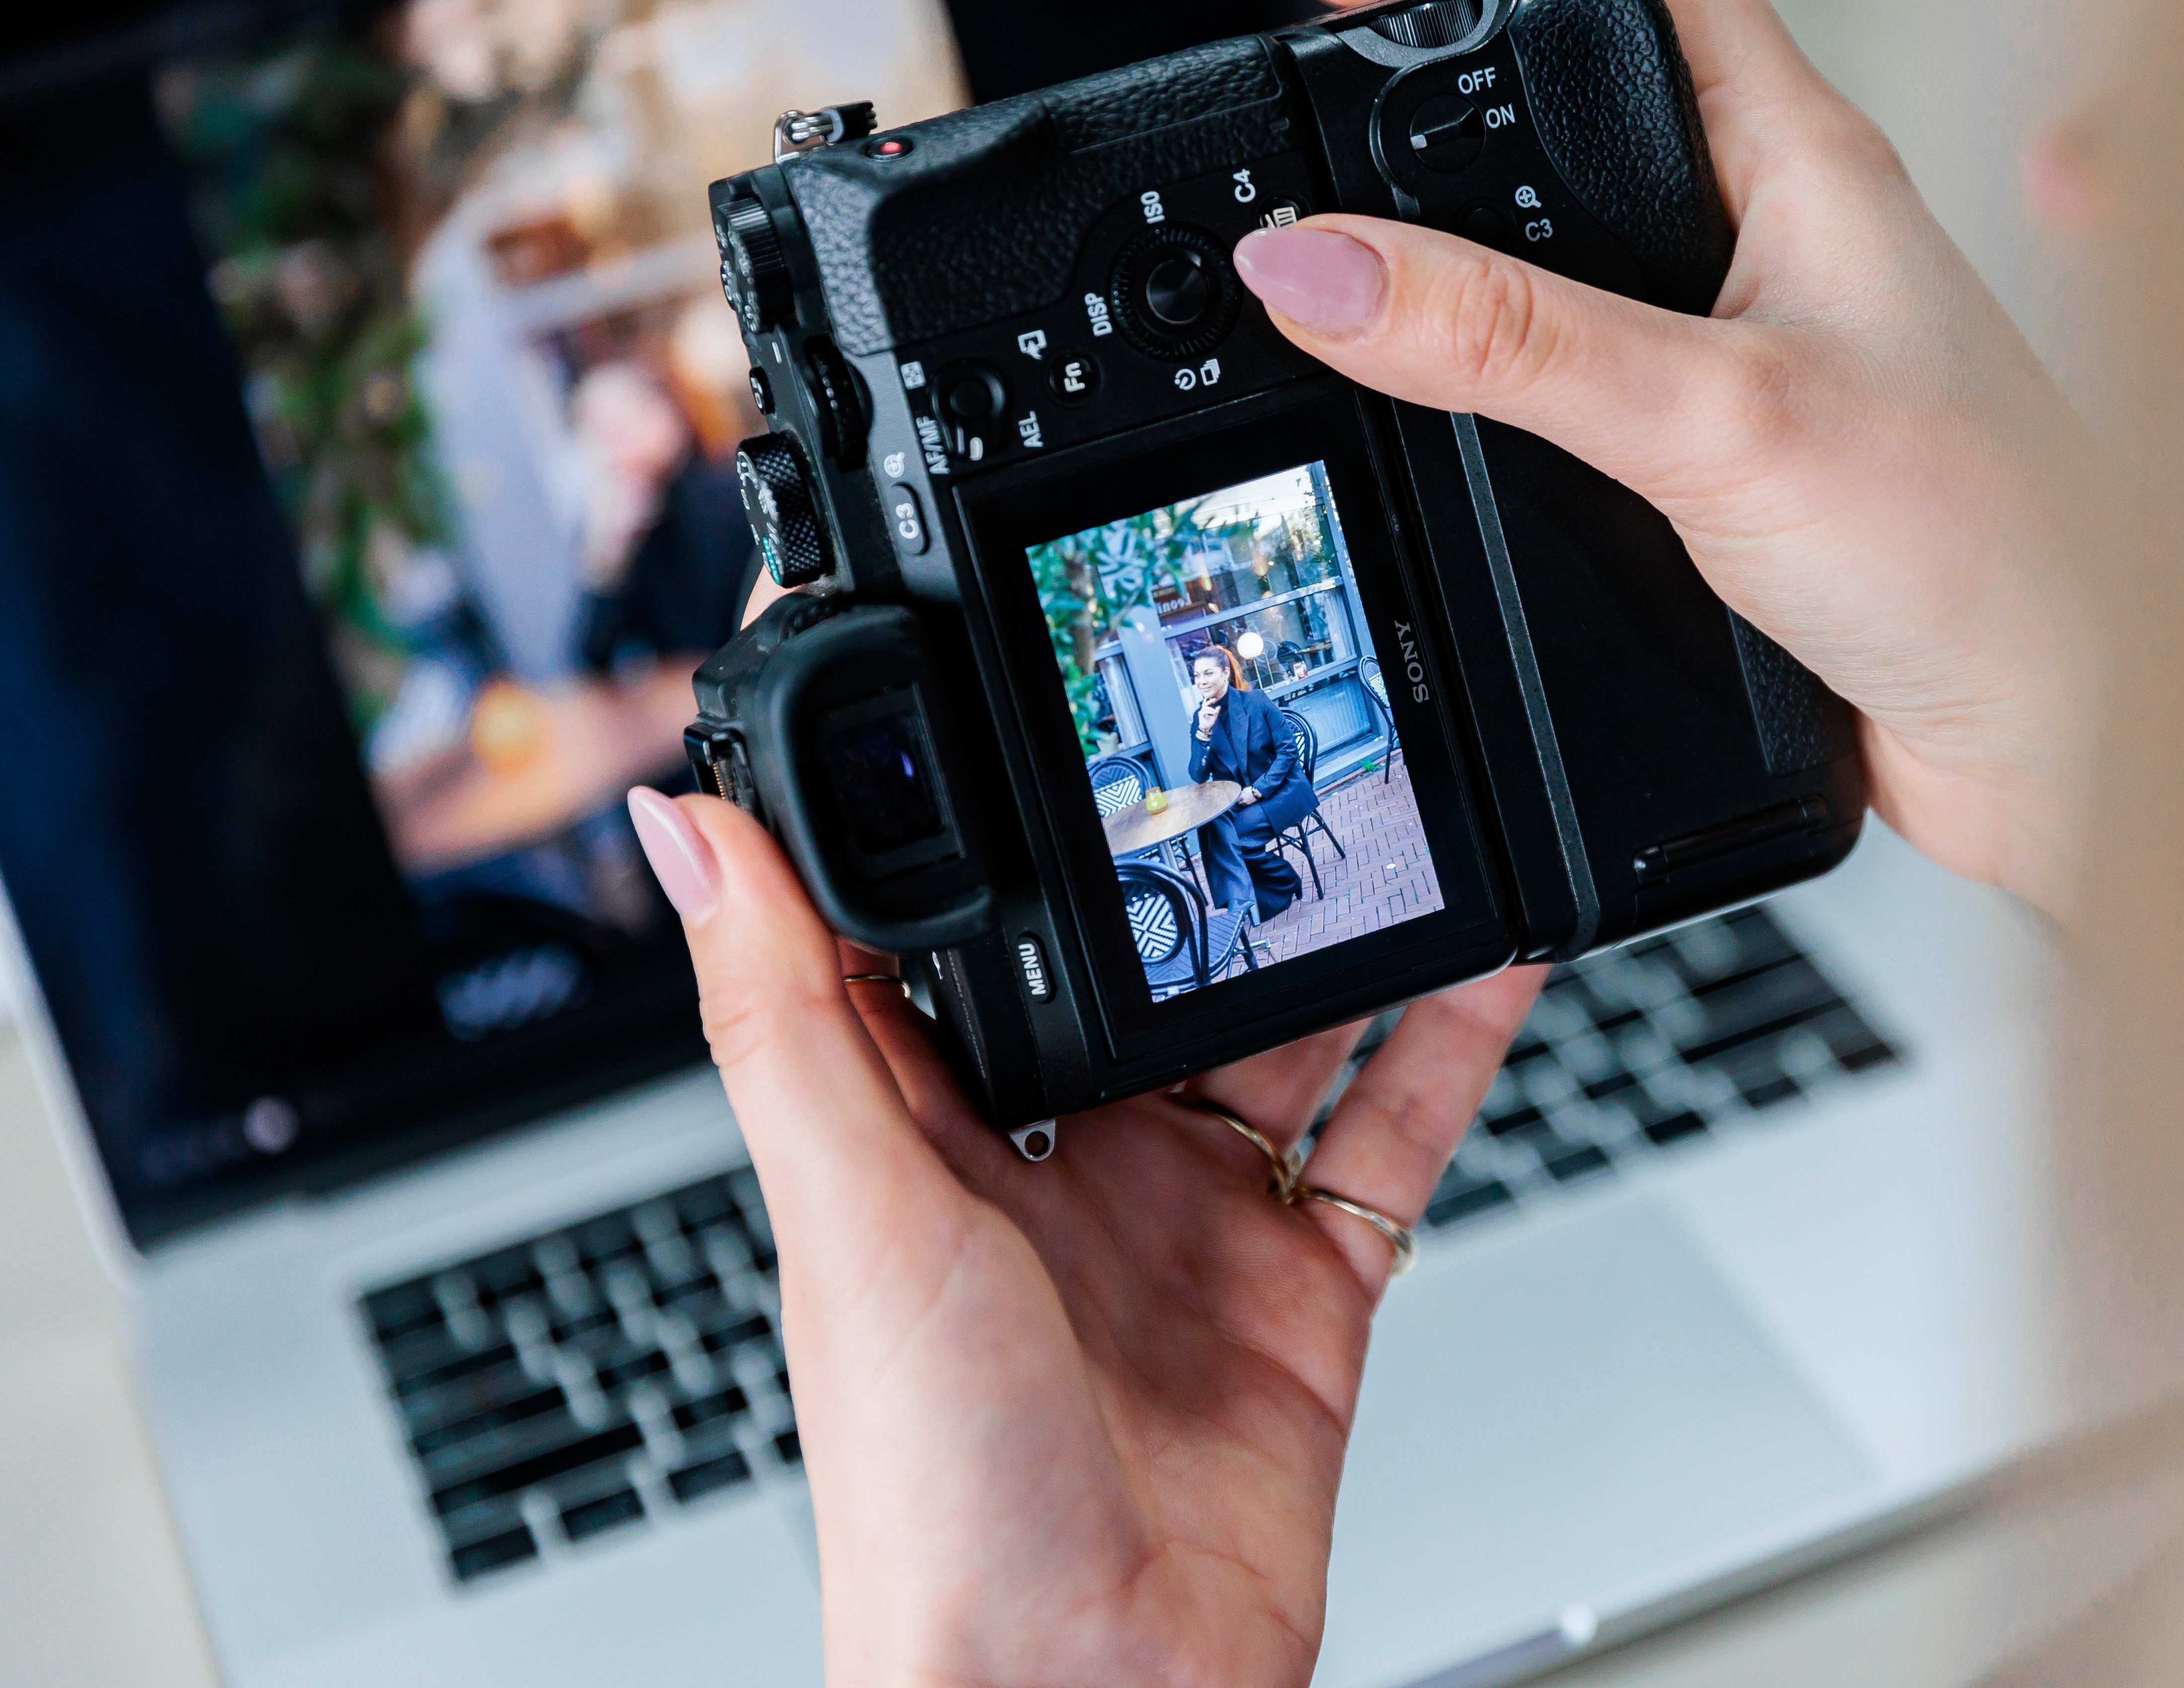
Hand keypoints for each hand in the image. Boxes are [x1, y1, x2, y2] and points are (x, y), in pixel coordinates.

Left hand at [626, 784, 1542, 1686]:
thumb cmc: (930, 1502)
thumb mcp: (853, 1214)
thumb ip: (788, 1013)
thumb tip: (688, 832)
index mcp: (929, 1136)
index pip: (950, 931)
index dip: (975, 808)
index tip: (1011, 681)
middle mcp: (1062, 1168)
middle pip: (1143, 966)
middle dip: (1198, 852)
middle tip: (1257, 723)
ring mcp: (1190, 1222)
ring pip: (1285, 1028)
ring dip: (1342, 923)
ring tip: (1397, 798)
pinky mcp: (1303, 1286)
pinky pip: (1392, 1132)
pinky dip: (1452, 1035)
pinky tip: (1496, 943)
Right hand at [1197, 699, 1221, 738]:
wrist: (1206, 728)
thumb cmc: (1209, 723)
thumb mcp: (1214, 717)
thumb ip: (1216, 712)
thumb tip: (1219, 706)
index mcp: (1205, 711)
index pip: (1206, 704)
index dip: (1208, 701)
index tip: (1213, 698)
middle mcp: (1202, 711)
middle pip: (1205, 704)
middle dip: (1209, 701)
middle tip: (1214, 699)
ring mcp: (1201, 712)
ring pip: (1206, 708)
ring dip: (1212, 709)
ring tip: (1215, 712)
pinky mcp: (1200, 715)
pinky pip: (1206, 711)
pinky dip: (1210, 712)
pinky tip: (1214, 713)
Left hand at [1238, 785, 1260, 803]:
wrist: (1257, 792)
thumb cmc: (1251, 790)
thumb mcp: (1245, 789)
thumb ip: (1241, 792)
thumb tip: (1240, 794)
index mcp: (1242, 796)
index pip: (1237, 800)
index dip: (1237, 799)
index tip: (1238, 798)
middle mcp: (1244, 800)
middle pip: (1239, 803)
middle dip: (1239, 802)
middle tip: (1240, 800)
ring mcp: (1247, 802)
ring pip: (1242, 804)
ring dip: (1242, 803)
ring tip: (1243, 801)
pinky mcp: (1249, 804)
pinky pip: (1246, 805)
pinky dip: (1245, 803)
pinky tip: (1246, 801)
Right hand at [1242, 0, 2101, 915]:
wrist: (2061, 734)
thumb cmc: (1987, 559)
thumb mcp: (1714, 422)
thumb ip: (1507, 344)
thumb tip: (1319, 265)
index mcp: (1804, 157)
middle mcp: (1780, 231)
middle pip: (1581, 80)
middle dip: (1436, 70)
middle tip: (1313, 94)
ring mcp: (1755, 340)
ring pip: (1573, 237)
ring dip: (1461, 235)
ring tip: (1345, 253)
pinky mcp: (1730, 451)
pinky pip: (1584, 372)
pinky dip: (1496, 370)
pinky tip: (1446, 409)